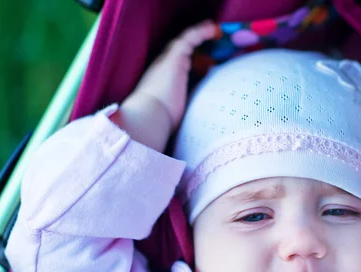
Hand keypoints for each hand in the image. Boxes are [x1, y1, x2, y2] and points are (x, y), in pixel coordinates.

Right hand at [110, 21, 216, 151]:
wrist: (147, 120)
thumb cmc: (155, 129)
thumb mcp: (171, 127)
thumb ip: (179, 130)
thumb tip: (190, 151)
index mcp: (159, 87)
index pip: (174, 73)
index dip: (187, 68)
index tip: (202, 71)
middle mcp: (161, 72)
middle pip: (178, 56)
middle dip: (192, 51)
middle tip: (208, 51)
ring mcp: (166, 64)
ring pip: (183, 44)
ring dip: (197, 36)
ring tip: (213, 32)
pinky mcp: (173, 59)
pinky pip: (188, 39)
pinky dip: (200, 32)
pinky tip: (213, 30)